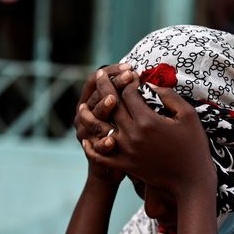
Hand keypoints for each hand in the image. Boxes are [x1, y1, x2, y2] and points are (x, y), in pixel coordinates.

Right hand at [74, 64, 132, 184]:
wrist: (112, 166)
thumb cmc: (124, 133)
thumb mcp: (124, 112)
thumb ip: (131, 97)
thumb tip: (149, 80)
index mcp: (92, 100)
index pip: (96, 80)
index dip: (112, 72)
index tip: (130, 68)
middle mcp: (84, 113)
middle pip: (95, 95)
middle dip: (113, 84)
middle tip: (130, 75)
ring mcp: (86, 132)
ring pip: (90, 118)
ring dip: (102, 108)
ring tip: (113, 100)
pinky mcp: (92, 150)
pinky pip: (95, 146)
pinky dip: (102, 144)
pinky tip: (112, 140)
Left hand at [82, 77, 216, 197]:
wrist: (191, 181)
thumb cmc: (193, 146)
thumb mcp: (188, 116)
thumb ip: (169, 96)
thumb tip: (152, 84)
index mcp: (148, 121)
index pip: (129, 94)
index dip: (128, 81)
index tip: (129, 73)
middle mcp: (133, 135)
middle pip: (112, 106)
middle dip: (105, 87)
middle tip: (100, 74)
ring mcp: (126, 151)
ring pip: (101, 129)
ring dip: (89, 116)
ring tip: (81, 106)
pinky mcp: (125, 165)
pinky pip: (102, 156)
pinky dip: (92, 148)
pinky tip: (87, 140)